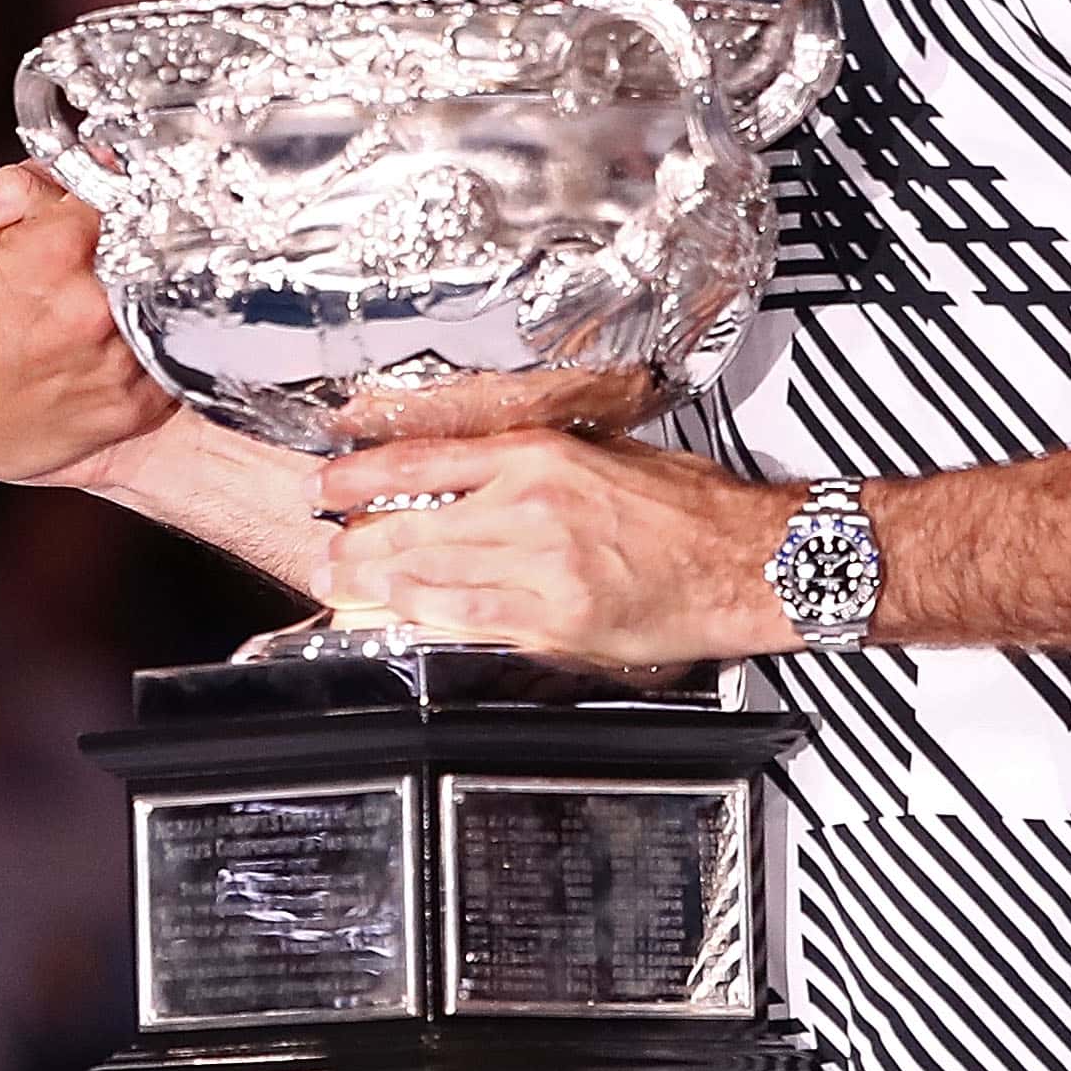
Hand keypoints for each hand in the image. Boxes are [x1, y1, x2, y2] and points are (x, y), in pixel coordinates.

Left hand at [312, 432, 807, 667]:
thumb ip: (540, 462)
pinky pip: (472, 618)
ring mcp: (542, 566)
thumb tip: (479, 468)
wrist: (752, 558)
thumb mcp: (609, 452)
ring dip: (375, 581)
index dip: (361, 472)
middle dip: (355, 540)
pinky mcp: (558, 618)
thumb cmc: (694, 509)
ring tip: (338, 584)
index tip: (325, 480)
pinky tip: (398, 613)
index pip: (425, 460)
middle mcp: (532, 506)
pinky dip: (426, 616)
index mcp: (543, 456)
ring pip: (432, 573)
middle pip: (414, 523)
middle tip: (318, 549)